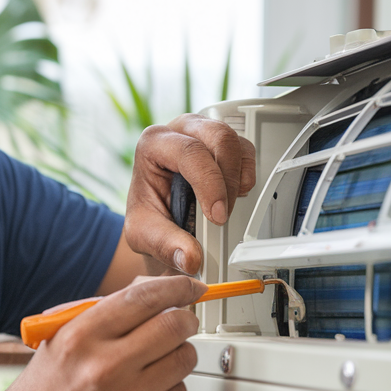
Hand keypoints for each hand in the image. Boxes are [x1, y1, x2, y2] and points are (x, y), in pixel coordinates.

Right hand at [2, 275, 205, 390]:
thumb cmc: (51, 378)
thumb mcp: (64, 332)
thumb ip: (109, 309)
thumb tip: (159, 291)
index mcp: (82, 335)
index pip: (145, 297)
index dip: (178, 286)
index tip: (190, 286)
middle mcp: (104, 367)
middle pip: (174, 326)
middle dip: (185, 318)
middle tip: (181, 320)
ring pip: (184, 358)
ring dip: (179, 350)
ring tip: (160, 354)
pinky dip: (171, 383)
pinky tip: (150, 383)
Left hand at [124, 114, 255, 274]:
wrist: (158, 216)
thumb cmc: (148, 215)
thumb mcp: (144, 235)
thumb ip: (164, 246)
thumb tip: (191, 258)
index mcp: (153, 144)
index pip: (189, 152)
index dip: (210, 183)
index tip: (218, 215)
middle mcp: (180, 131)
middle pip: (219, 136)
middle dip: (228, 178)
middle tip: (224, 213)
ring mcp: (204, 134)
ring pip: (236, 142)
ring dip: (238, 178)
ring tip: (225, 206)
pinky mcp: (224, 145)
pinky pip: (247, 152)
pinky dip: (245, 176)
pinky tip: (231, 196)